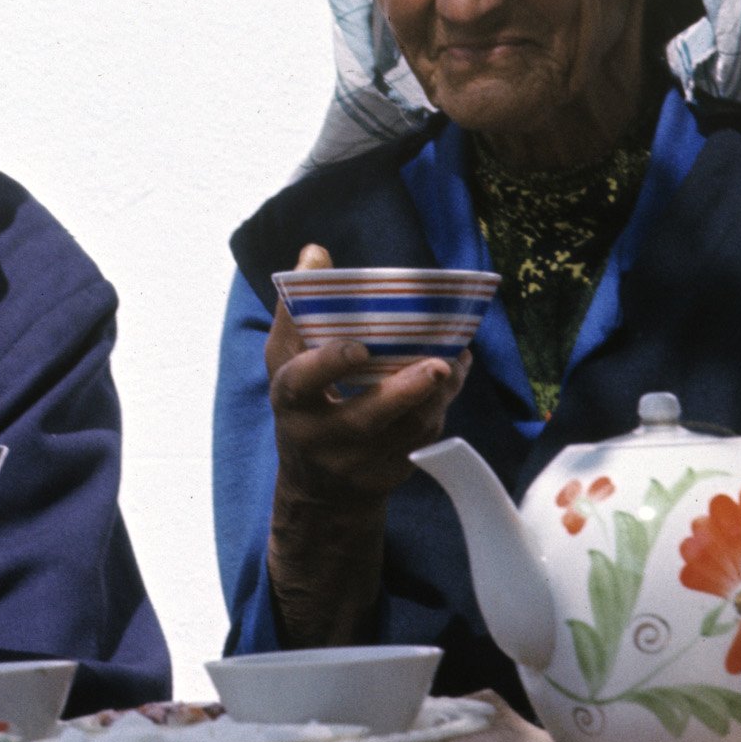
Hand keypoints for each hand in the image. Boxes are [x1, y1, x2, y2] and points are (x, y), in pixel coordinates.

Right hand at [263, 245, 458, 644]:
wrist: (317, 489)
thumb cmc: (303, 406)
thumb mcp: (286, 363)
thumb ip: (298, 310)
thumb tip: (316, 252)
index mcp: (292, 402)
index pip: (304, 382)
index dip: (331, 364)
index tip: (360, 347)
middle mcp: (323, 438)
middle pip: (367, 418)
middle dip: (405, 392)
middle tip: (438, 364)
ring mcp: (360, 464)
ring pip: (407, 430)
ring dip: (437, 395)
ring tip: (455, 359)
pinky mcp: (390, 476)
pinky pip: (424, 441)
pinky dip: (442, 407)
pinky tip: (453, 376)